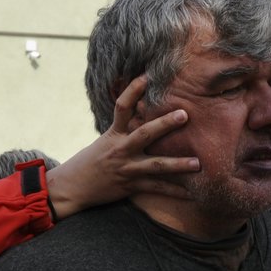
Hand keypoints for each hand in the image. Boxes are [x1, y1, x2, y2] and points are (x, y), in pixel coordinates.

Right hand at [46, 76, 198, 218]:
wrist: (73, 187)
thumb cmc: (91, 161)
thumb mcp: (105, 140)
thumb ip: (125, 128)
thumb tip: (144, 110)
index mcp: (114, 134)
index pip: (122, 107)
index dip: (133, 90)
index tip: (148, 76)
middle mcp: (121, 149)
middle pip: (145, 134)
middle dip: (165, 124)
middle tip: (185, 114)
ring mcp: (126, 168)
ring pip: (155, 165)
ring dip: (178, 164)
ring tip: (198, 163)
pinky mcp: (130, 186)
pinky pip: (156, 189)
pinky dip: (174, 192)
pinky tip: (192, 194)